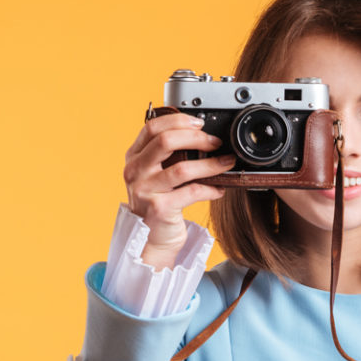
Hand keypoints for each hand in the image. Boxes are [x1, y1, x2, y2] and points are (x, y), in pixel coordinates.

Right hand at [123, 113, 235, 269]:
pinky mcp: (160, 208)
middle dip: (196, 138)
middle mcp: (135, 171)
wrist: (151, 239)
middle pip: (166, 141)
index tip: (200, 124)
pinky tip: (219, 188)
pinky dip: (210, 188)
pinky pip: (192, 192)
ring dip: (210, 164)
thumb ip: (167, 156)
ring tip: (226, 163)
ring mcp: (146, 190)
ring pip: (182, 168)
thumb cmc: (158, 203)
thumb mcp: (155, 175)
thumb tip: (202, 136)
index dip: (178, 121)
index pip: (152, 127)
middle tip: (215, 142)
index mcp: (134, 157)